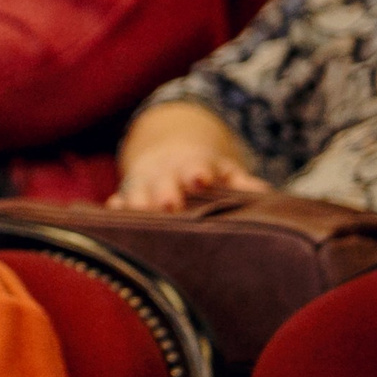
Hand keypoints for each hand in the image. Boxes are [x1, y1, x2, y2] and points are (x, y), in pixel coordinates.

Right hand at [108, 139, 263, 210]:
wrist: (166, 156)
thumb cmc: (204, 173)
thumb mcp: (225, 172)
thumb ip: (241, 183)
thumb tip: (264, 193)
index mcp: (193, 167)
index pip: (195, 168)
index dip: (197, 173)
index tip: (200, 179)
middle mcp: (164, 175)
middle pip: (162, 184)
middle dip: (164, 194)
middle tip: (170, 206)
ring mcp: (142, 187)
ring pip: (136, 196)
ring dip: (137, 207)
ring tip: (140, 220)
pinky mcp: (124, 197)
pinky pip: (116, 206)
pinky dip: (114, 212)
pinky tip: (112, 219)